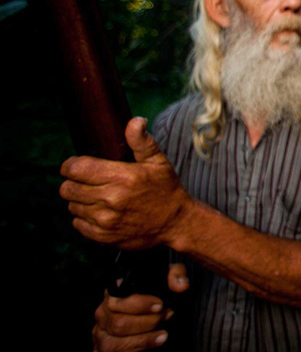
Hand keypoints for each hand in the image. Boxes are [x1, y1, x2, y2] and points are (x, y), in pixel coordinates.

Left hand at [60, 117, 193, 249]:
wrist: (176, 223)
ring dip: (80, 200)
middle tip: (87, 180)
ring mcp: (106, 220)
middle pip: (68, 188)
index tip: (76, 164)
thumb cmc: (166, 189)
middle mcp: (111, 199)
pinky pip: (78, 223)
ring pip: (72, 206)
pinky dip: (84, 217)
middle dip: (73, 182)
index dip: (70, 165)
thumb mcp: (158, 162)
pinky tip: (101, 212)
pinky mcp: (103, 237)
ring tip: (97, 196)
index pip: (76, 169)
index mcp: (122, 177)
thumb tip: (135, 121)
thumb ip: (142, 141)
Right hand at [93, 264, 189, 351]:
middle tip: (165, 318)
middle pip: (118, 322)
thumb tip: (181, 284)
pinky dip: (139, 348)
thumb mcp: (166, 283)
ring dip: (144, 338)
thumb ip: (175, 275)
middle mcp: (104, 313)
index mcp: (114, 294)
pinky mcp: (105, 350)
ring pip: (116, 342)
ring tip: (163, 334)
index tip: (160, 305)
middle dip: (146, 322)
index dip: (139, 303)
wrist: (152, 322)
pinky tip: (155, 342)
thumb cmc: (155, 301)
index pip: (117, 296)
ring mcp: (102, 334)